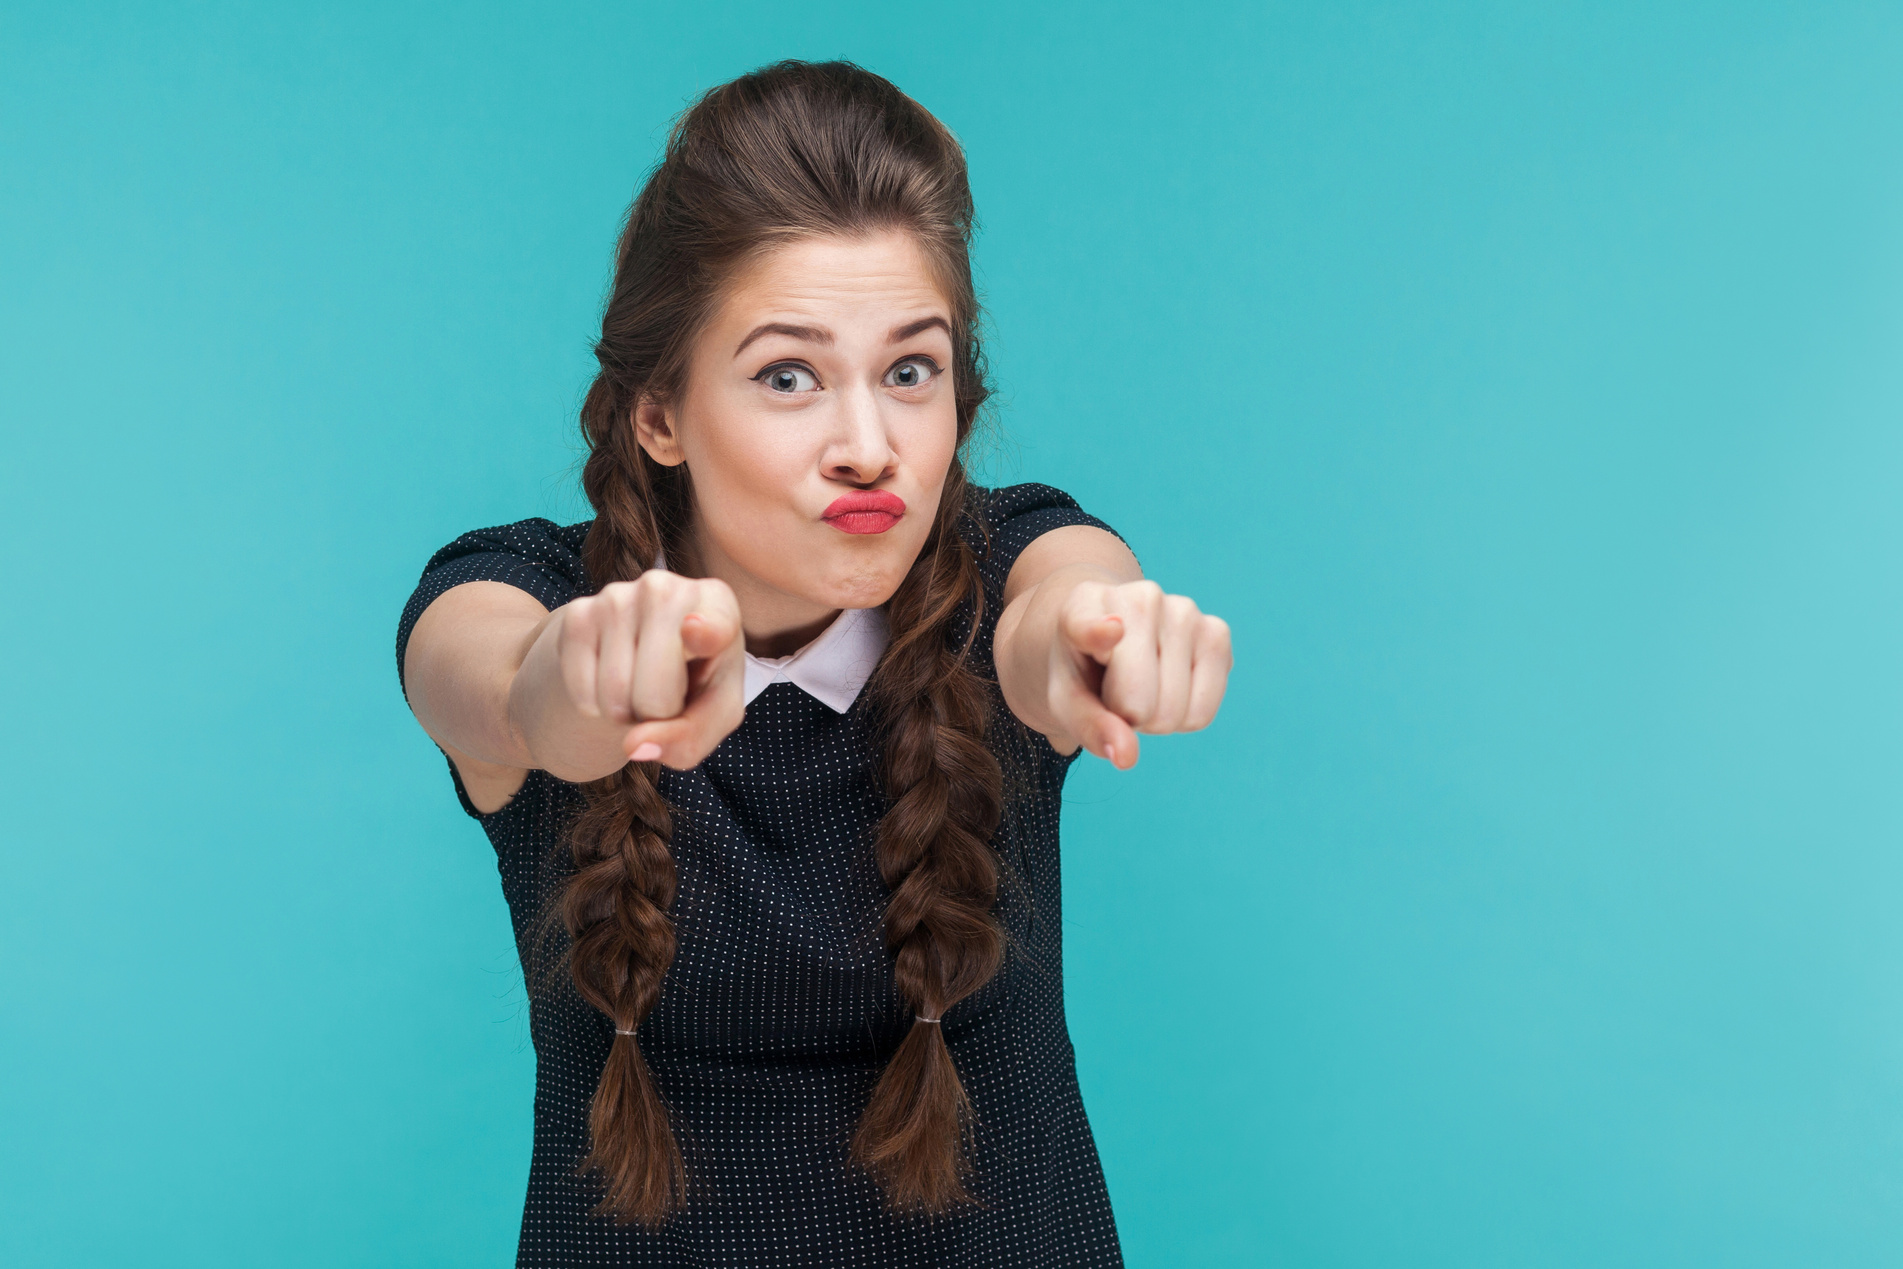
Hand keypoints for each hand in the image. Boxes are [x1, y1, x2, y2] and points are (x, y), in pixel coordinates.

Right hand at [556, 570, 744, 768]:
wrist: (643, 657)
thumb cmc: (696, 683)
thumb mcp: (712, 714)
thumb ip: (689, 737)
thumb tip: (635, 745)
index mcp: (718, 604)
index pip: (713, 625)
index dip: (705, 633)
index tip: (694, 630)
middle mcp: (666, 589)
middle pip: (655, 691)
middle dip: (657, 715)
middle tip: (666, 698)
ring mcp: (617, 596)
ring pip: (614, 693)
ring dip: (624, 713)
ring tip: (640, 688)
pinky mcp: (577, 614)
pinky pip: (581, 688)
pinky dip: (593, 705)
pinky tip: (610, 684)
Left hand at [1048, 580, 1231, 769]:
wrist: (1115, 638)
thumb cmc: (1086, 670)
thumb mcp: (1067, 701)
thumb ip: (1089, 727)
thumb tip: (1126, 757)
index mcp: (1082, 606)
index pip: (1089, 624)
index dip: (1097, 632)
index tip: (1112, 631)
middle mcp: (1139, 597)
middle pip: (1139, 703)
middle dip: (1128, 717)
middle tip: (1118, 691)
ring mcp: (1184, 610)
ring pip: (1174, 712)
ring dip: (1156, 718)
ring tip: (1143, 685)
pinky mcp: (1217, 632)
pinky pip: (1203, 713)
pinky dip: (1185, 717)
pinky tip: (1171, 685)